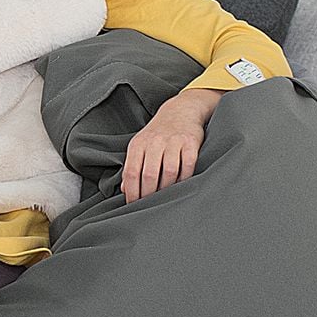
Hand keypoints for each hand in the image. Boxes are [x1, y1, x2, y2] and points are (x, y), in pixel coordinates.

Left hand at [122, 87, 218, 202]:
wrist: (181, 110)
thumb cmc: (158, 134)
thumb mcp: (140, 146)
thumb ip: (133, 166)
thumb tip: (125, 189)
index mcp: (138, 144)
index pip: (132, 172)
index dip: (132, 192)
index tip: (132, 205)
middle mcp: (155, 141)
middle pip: (149, 175)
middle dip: (149, 195)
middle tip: (150, 206)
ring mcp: (174, 141)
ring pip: (168, 172)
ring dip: (166, 189)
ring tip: (165, 198)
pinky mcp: (191, 142)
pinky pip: (188, 165)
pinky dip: (184, 179)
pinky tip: (181, 186)